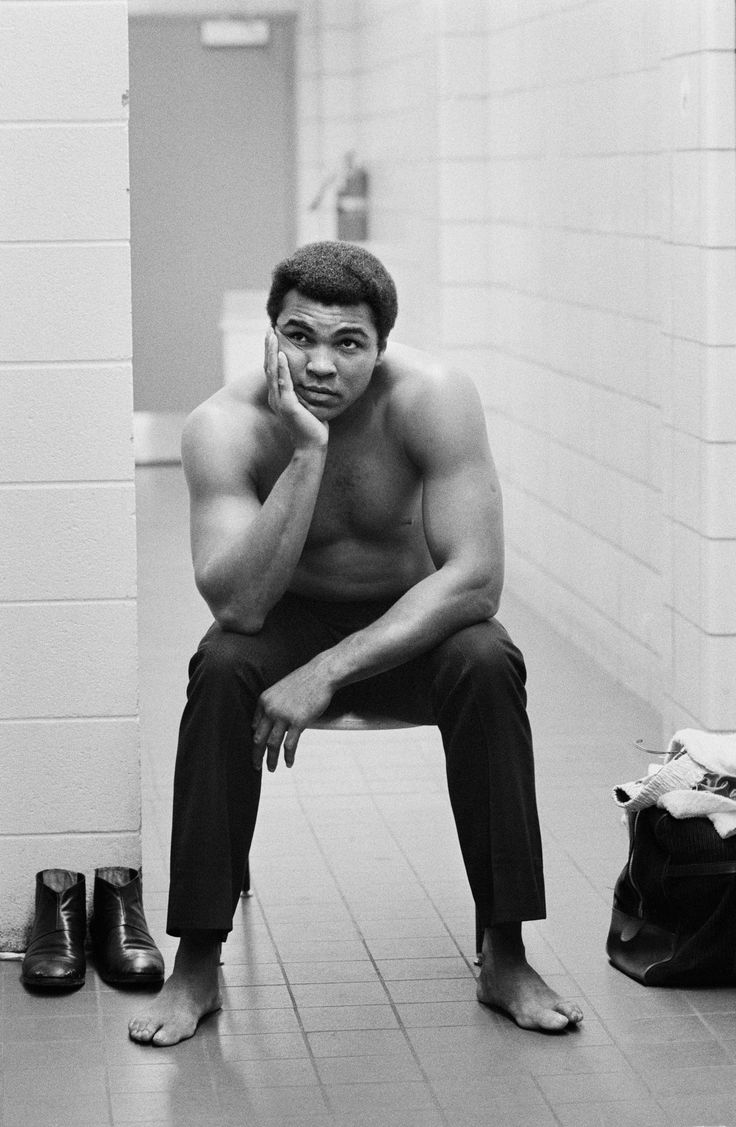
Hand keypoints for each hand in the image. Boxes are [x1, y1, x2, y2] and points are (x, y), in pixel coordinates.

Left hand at [251, 660, 333, 771]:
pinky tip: (289, 763)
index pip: (255, 726)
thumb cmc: (304, 682)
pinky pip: (289, 744)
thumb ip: (273, 706)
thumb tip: (272, 724)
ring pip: (272, 744)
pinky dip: (288, 756)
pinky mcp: (298, 721)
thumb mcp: (281, 690)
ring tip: (271, 769)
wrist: (321, 674)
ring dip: (270, 759)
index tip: (257, 750)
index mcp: (264, 700)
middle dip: (256, 755)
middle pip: (258, 738)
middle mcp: (270, 709)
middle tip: (256, 766)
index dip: (255, 740)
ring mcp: (283, 715)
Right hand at [264, 329, 328, 448]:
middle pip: (269, 367)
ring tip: (273, 336)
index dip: (272, 352)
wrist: (312, 445)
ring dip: (273, 352)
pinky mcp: (288, 406)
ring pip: (273, 372)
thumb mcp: (305, 404)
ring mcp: (280, 401)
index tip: (273, 336)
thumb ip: (302, 391)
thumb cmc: (311, 426)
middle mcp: (275, 397)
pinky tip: (284, 355)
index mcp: (278, 396)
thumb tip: (309, 378)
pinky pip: (284, 384)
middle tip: (269, 329)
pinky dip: (283, 369)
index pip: (273, 370)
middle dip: (269, 347)